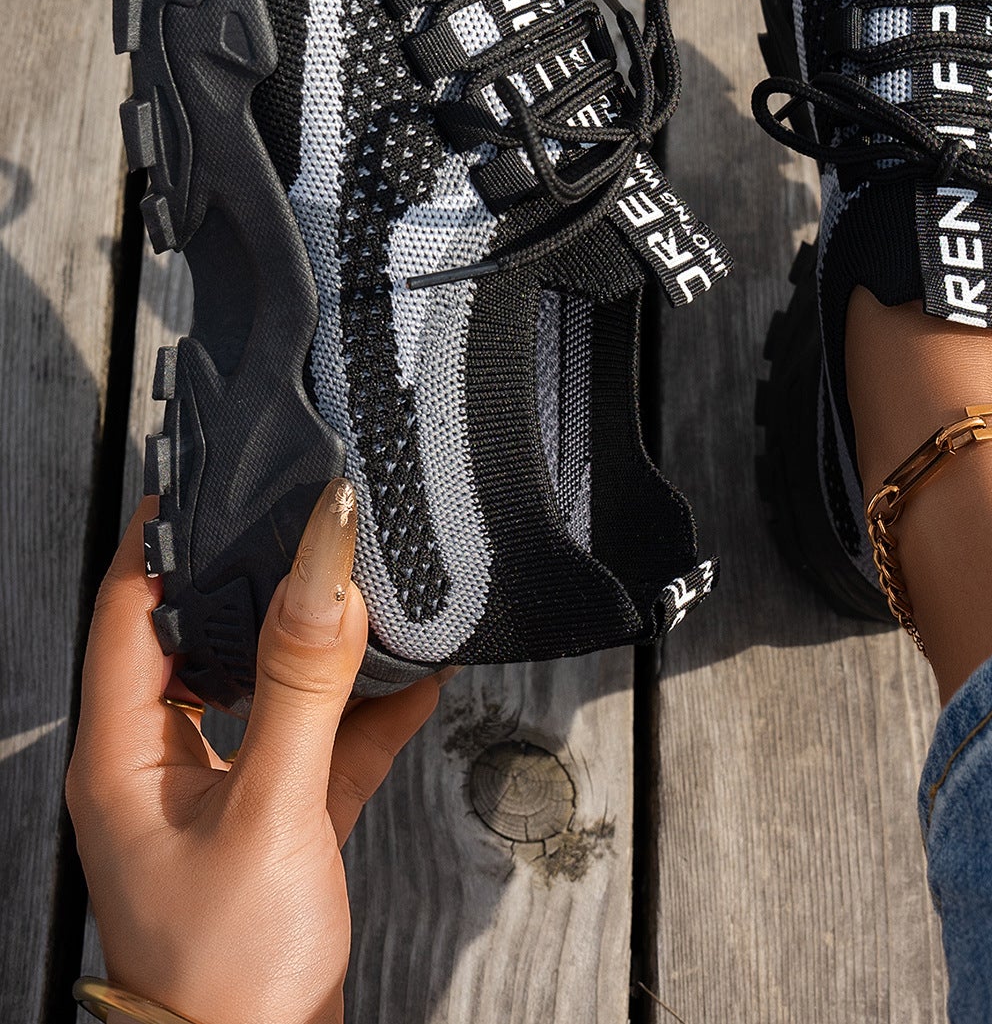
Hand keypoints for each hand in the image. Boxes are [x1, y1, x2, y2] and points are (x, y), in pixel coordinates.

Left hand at [66, 481, 449, 1023]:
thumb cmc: (228, 975)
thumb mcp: (271, 810)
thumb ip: (302, 682)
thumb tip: (322, 564)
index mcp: (120, 752)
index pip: (128, 607)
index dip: (168, 534)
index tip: (220, 471)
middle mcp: (159, 765)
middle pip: (201, 635)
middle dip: (258, 575)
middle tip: (309, 515)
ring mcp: (217, 795)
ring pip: (266, 686)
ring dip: (322, 643)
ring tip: (373, 584)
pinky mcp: (272, 827)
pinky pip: (317, 743)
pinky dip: (365, 711)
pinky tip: (417, 676)